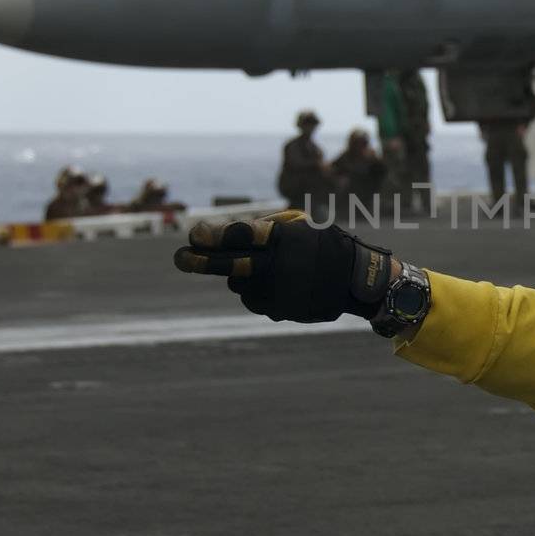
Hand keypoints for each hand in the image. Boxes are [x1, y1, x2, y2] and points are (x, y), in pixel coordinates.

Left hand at [173, 210, 392, 322]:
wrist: (355, 279)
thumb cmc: (322, 246)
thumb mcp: (298, 227)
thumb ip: (264, 229)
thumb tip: (220, 237)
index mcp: (281, 238)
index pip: (240, 235)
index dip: (214, 236)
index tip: (193, 235)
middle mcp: (277, 264)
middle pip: (229, 263)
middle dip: (199, 260)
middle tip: (180, 258)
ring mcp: (277, 289)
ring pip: (238, 283)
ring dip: (238, 277)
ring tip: (263, 271)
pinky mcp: (278, 308)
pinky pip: (252, 300)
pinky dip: (255, 293)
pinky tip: (276, 286)